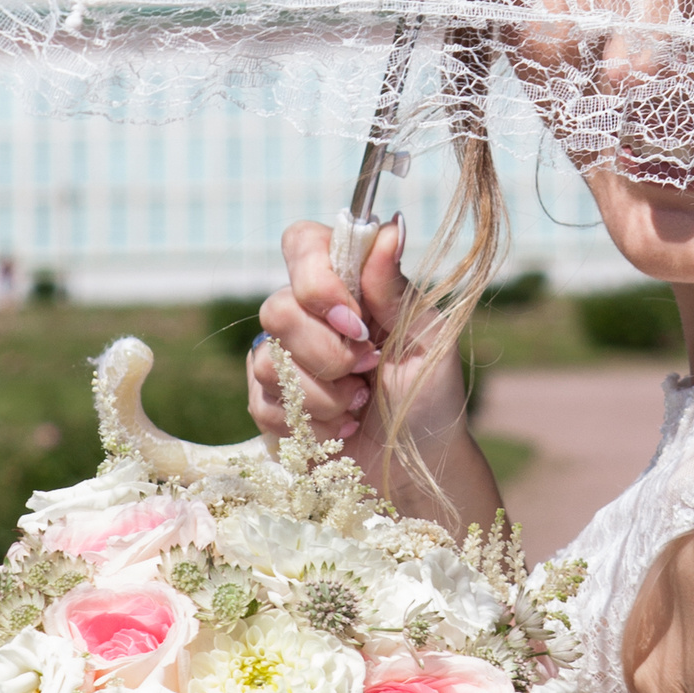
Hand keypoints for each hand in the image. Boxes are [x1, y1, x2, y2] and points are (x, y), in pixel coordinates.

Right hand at [246, 215, 494, 528]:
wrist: (418, 464)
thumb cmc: (429, 394)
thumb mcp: (428, 338)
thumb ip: (396, 288)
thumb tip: (387, 228)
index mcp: (347, 286)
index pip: (302, 245)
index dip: (316, 278)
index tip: (354, 319)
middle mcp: (308, 316)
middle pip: (278, 308)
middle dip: (327, 351)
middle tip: (368, 368)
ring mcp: (281, 359)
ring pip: (267, 359)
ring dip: (326, 392)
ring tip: (362, 403)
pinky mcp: (269, 404)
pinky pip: (264, 402)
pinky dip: (313, 421)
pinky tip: (342, 426)